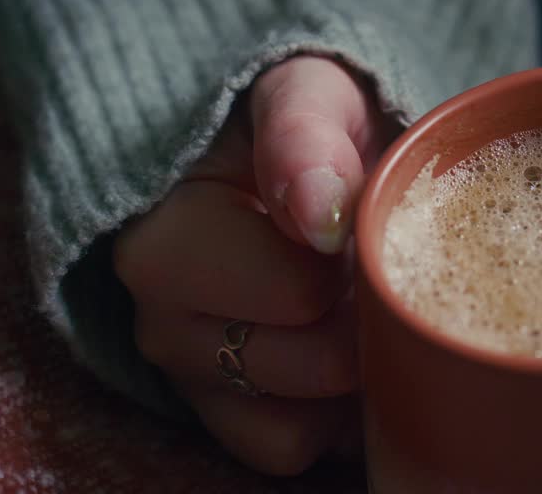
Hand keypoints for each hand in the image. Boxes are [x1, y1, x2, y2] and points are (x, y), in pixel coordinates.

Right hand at [114, 56, 397, 474]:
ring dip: (351, 375)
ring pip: (294, 424)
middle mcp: (163, 317)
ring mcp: (194, 374)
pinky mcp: (229, 415)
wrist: (302, 154)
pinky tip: (353, 353)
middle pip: (302, 365)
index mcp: (165, 235)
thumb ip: (304, 137)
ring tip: (364, 305)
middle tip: (379, 269)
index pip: (291, 293)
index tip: (363, 227)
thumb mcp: (308, 93)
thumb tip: (317, 213)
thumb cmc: (306, 124)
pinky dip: (336, 416)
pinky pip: (293, 448)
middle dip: (363, 321)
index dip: (352, 265)